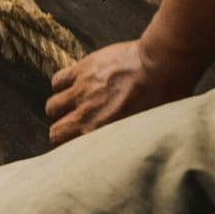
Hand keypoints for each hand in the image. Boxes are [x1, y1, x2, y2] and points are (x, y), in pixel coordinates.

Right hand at [44, 38, 196, 145]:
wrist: (161, 65)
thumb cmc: (162, 98)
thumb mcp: (145, 129)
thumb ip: (125, 139)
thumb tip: (124, 148)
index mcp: (102, 131)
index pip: (68, 147)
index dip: (70, 147)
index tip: (77, 146)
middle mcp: (86, 113)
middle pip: (55, 130)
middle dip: (62, 131)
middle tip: (72, 128)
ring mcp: (82, 90)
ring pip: (52, 105)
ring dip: (60, 108)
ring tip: (71, 106)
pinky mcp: (82, 69)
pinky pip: (58, 80)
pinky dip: (62, 84)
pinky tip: (73, 85)